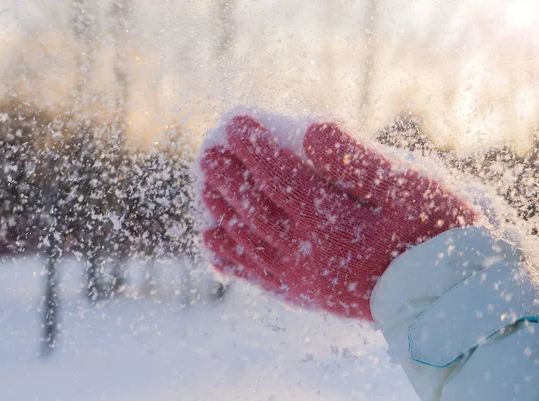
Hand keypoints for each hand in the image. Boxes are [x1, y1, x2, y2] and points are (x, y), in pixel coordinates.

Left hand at [200, 115, 474, 318]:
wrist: (441, 300)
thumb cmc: (433, 236)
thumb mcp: (410, 189)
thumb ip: (357, 161)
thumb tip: (310, 129)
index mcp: (333, 225)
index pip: (279, 177)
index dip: (254, 147)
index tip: (234, 122)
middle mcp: (308, 254)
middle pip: (254, 208)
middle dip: (228, 176)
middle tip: (207, 150)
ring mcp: (301, 278)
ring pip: (248, 240)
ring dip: (222, 211)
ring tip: (204, 188)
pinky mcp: (303, 295)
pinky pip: (256, 274)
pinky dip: (231, 257)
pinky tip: (212, 245)